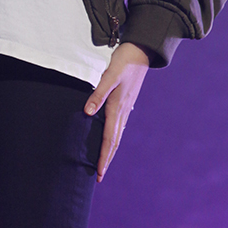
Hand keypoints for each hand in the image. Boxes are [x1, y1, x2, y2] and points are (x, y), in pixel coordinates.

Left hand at [84, 42, 149, 181]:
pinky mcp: (125, 103)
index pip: (109, 139)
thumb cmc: (123, 62)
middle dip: (106, 160)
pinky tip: (109, 140)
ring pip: (117, 136)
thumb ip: (97, 94)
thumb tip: (87, 113)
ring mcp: (125, 108)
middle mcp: (122, 112)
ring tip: (103, 163)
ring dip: (110, 151)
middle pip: (114, 143)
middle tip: (99, 176)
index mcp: (117, 108)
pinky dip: (113, 138)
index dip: (104, 157)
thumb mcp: (109, 76)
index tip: (99, 173)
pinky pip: (118, 127)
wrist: (140, 51)